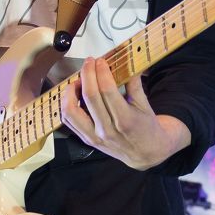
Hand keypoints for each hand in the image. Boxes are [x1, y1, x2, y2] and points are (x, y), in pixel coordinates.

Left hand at [60, 55, 190, 170]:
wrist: (147, 153)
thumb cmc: (147, 127)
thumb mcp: (145, 105)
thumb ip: (134, 84)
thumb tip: (126, 61)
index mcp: (125, 120)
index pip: (107, 90)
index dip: (101, 72)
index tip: (101, 61)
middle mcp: (107, 130)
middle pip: (89, 96)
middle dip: (87, 74)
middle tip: (90, 62)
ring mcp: (95, 137)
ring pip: (72, 111)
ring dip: (71, 91)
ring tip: (78, 80)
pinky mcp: (87, 140)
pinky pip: (69, 121)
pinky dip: (67, 105)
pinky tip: (74, 94)